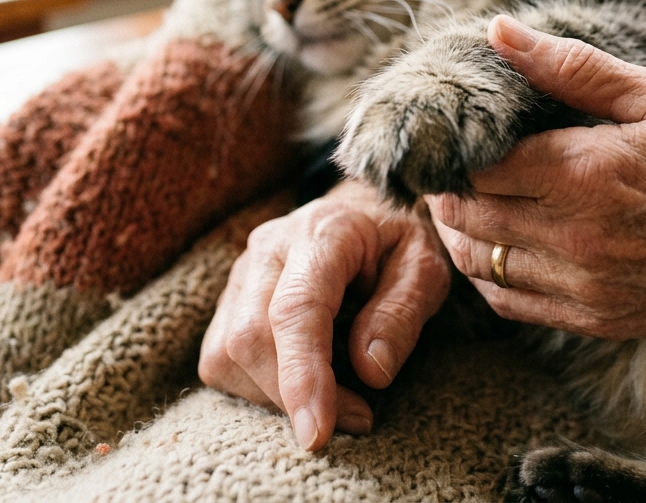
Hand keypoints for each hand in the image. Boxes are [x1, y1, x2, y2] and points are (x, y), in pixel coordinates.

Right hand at [199, 180, 449, 449]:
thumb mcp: (426, 268)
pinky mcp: (228, 299)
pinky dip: (254, 388)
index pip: (296, 309)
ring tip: (333, 401)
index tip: (317, 434)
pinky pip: (219, 359)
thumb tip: (371, 371)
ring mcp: (241, 272)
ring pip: (226, 354)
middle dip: (293, 397)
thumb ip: (402, 313)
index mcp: (323, 233)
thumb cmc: (399, 242)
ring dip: (273, 397)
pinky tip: (300, 384)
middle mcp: (268, 248)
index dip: (302, 375)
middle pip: (250, 337)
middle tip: (356, 419)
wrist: (365, 211)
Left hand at [429, 16, 645, 356]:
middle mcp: (575, 237)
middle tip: (455, 163)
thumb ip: (574, 68)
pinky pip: (513, 304)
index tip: (463, 129)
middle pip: (467, 215)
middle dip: (450, 188)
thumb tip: (499, 30)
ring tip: (468, 202)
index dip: (458, 145)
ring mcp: (586, 287)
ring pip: (479, 264)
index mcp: (585, 172)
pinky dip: (490, 276)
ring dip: (460, 233)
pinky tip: (499, 249)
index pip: (476, 164)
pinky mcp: (600, 320)